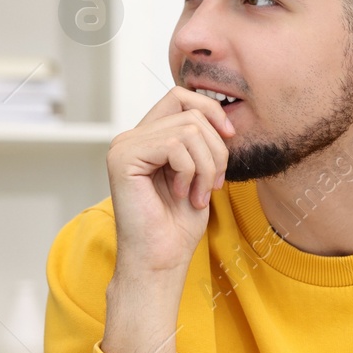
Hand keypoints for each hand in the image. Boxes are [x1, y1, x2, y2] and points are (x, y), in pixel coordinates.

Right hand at [107, 86, 234, 277]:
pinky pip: (174, 146)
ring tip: (197, 193)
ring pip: (189, 130)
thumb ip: (203, 142)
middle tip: (212, 183)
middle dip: (216, 150)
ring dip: (206, 166)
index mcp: (149, 137)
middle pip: (192, 114)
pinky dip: (190, 173)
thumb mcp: (201, 172)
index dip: (211, 110)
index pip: (181, 96)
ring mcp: (124, 146)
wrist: (162, 256)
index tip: (230, 136)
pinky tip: (182, 194)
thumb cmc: (180, 222)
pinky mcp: (122, 158)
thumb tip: (223, 117)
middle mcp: (132, 136)